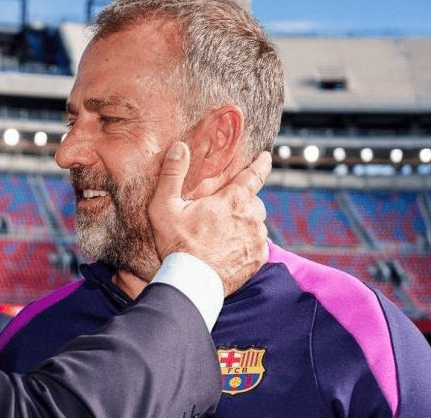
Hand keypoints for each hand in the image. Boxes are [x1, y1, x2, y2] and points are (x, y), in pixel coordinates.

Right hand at [149, 141, 270, 294]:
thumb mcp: (164, 206)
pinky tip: (230, 250)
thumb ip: (172, 174)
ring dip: (245, 224)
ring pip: (257, 224)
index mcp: (233, 200)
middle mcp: (251, 218)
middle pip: (254, 202)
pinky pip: (258, 245)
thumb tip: (180, 147)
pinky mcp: (258, 260)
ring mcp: (257, 240)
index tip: (266, 157)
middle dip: (243, 202)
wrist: (190, 283)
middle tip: (223, 212)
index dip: (261, 164)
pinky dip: (248, 244)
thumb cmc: (176, 244)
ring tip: (223, 234)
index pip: (254, 175)